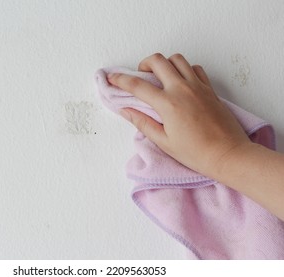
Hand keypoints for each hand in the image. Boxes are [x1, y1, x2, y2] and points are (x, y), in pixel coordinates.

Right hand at [107, 53, 251, 177]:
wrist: (228, 154)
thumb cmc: (196, 153)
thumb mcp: (163, 141)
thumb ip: (142, 122)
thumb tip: (126, 111)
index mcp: (168, 104)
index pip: (137, 86)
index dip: (120, 80)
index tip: (112, 77)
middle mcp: (182, 89)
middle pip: (157, 61)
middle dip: (143, 64)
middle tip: (140, 76)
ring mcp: (198, 86)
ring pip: (177, 59)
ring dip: (164, 64)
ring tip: (160, 77)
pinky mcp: (209, 88)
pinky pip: (194, 68)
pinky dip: (183, 69)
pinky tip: (180, 82)